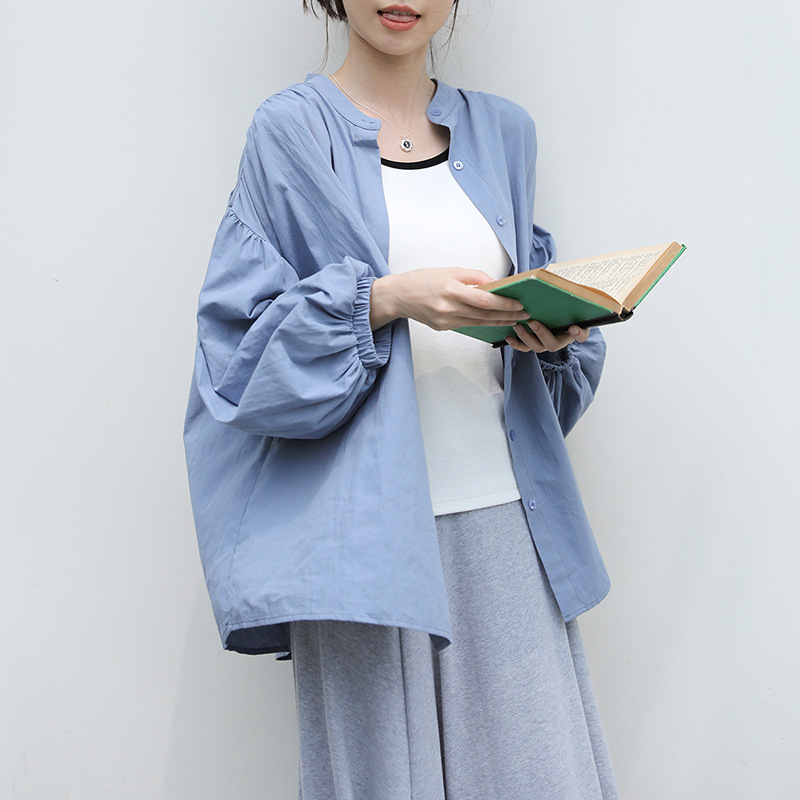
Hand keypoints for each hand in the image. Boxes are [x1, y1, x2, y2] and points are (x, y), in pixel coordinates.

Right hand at [370, 268, 531, 330]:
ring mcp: (445, 320)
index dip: (503, 304)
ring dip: (498, 322)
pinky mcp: (442, 327)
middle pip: (484, 315)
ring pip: (478, 323)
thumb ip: (473, 277)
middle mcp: (448, 307)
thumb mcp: (449, 270)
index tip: (518, 304)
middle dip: (506, 315)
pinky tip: (493, 322)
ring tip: (513, 320)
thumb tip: (494, 284)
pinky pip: (467, 325)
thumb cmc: (422, 280)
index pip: (484, 300)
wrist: (397, 296)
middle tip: (523, 314)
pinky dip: (481, 323)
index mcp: (450, 289)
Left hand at [504, 320, 589, 352]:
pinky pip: (524, 347)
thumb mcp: (578, 313)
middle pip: (551, 344)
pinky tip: (509, 337)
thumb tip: (575, 327)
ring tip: (517, 327)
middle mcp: (558, 342)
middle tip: (532, 322)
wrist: (555, 317)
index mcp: (571, 334)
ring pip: (535, 346)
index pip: (580, 336)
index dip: (578, 333)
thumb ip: (579, 315)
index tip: (574, 327)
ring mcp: (544, 344)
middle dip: (541, 333)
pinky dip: (516, 343)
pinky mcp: (532, 343)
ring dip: (525, 338)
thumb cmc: (566, 315)